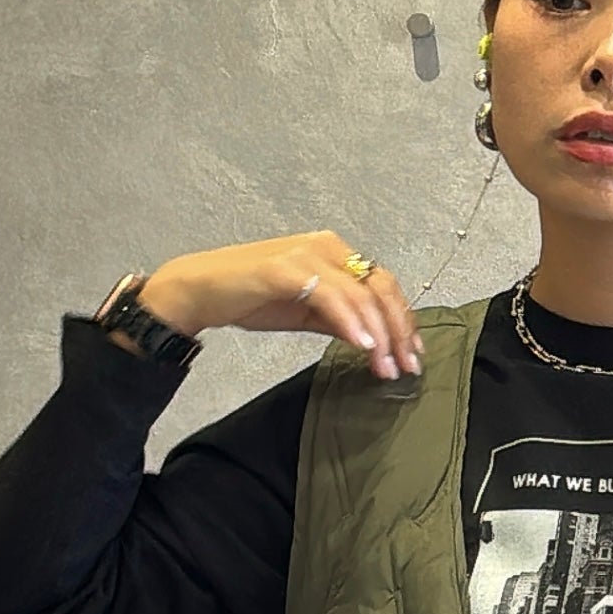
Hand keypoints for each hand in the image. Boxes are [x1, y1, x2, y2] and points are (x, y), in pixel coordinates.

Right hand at [135, 231, 424, 381]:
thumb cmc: (250, 298)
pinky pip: (331, 297)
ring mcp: (306, 255)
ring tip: (385, 366)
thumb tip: (374, 340)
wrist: (200, 291)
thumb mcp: (306, 311)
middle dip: (398, 331)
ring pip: (360, 295)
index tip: (412, 352)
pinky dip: (351, 323)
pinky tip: (362, 346)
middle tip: (405, 366)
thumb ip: (340, 319)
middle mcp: (326, 247)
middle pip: (380, 288)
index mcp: (334, 253)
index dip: (403, 319)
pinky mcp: (285, 269)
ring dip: (379, 335)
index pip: (383, 284)